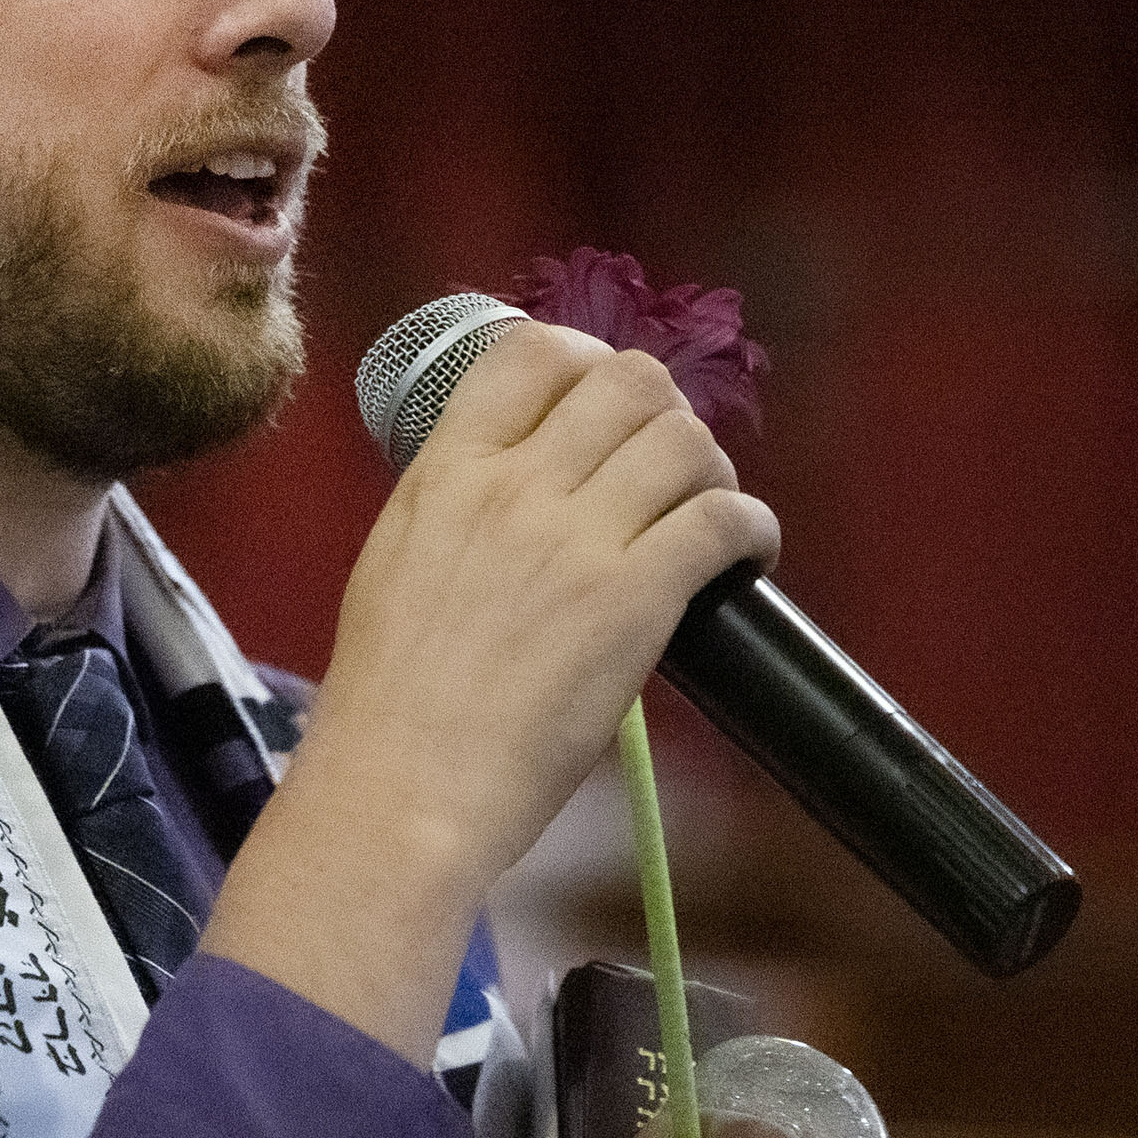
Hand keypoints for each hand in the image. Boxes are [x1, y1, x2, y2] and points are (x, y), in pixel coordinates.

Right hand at [306, 324, 776, 888]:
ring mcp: (578, 538)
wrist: (402, 784)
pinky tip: (744, 556)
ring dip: (711, 470)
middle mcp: (516, 484)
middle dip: (663, 413)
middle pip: (628, 381)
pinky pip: (722, 521)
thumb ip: (453, 503)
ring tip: (706, 513)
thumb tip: (509, 482)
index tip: (604, 406)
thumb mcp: (396, 558)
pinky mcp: (636, 599)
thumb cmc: (386, 696)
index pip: (532, 352)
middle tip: (666, 466)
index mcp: (447, 470)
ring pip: (685, 439)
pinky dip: (750, 529)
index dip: (587, 363)